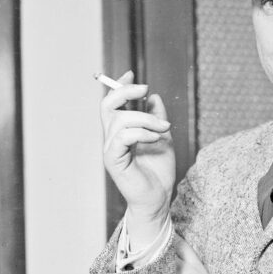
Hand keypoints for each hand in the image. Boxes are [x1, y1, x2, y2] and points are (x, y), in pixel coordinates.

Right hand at [100, 70, 175, 245]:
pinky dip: (142, 132)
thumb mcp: (162, 138)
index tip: (131, 73)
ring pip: (120, 119)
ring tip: (164, 128)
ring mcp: (111, 149)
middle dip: (125, 92)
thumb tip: (154, 97)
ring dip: (146, 118)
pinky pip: (123, 137)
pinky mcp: (114, 161)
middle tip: (146, 91)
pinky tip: (155, 137)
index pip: (112, 102)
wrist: (158, 200)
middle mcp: (111, 138)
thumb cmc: (158, 173)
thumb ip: (156, 118)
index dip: (118, 85)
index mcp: (120, 132)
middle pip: (107, 105)